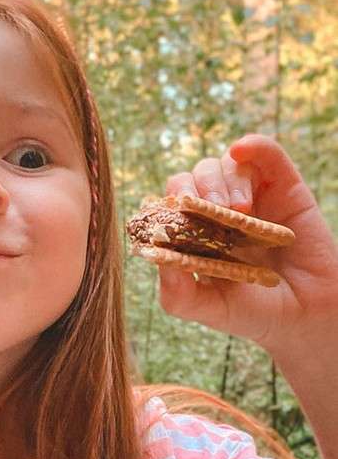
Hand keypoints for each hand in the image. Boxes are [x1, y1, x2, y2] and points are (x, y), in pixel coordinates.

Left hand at [158, 134, 337, 361]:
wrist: (305, 313)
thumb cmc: (252, 311)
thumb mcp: (208, 309)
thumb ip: (177, 293)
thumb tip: (153, 257)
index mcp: (194, 235)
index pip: (169, 207)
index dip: (167, 208)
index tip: (174, 221)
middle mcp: (217, 211)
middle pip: (191, 178)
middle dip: (195, 189)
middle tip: (210, 210)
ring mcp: (250, 194)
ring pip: (223, 165)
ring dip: (224, 181)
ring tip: (240, 210)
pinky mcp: (282, 184)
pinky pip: (265, 152)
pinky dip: (253, 145)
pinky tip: (241, 151)